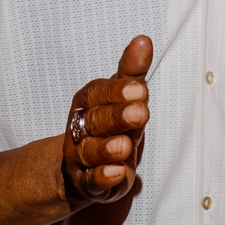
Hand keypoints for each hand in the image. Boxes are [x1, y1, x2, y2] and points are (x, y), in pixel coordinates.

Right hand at [62, 35, 151, 206]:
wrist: (81, 168)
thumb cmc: (109, 125)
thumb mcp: (122, 97)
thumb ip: (132, 71)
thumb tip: (143, 40)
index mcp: (87, 103)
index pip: (97, 94)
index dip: (117, 92)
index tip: (141, 89)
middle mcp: (80, 129)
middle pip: (95, 121)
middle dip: (117, 117)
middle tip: (141, 112)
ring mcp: (81, 158)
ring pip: (91, 152)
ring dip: (107, 149)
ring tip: (125, 146)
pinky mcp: (87, 184)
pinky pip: (92, 182)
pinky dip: (104, 178)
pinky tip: (118, 174)